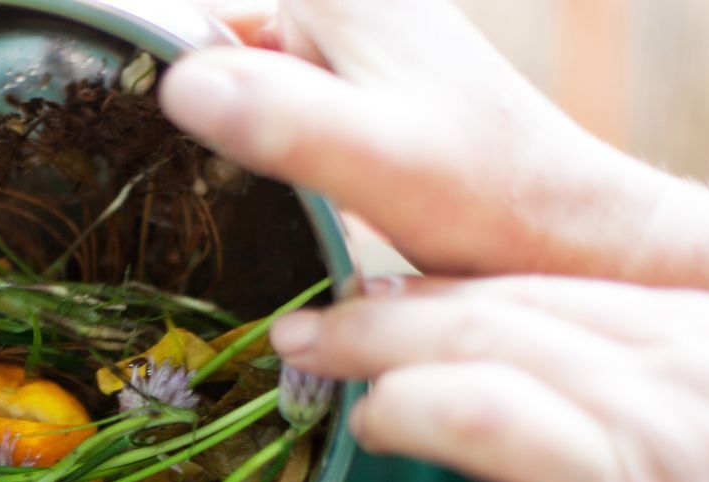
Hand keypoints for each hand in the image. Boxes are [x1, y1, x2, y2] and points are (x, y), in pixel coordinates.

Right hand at [159, 0, 671, 280]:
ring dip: (226, 142)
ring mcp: (349, 47)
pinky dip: (260, 154)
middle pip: (212, 45)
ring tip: (241, 196)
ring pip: (240, 84)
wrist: (567, 232)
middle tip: (190, 186)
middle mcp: (340, 5)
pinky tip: (273, 201)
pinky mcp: (358, 90)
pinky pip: (274, 110)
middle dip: (191, 110)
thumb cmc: (486, 199)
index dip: (155, 63)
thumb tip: (180, 83)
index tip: (140, 134)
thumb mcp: (374, 162)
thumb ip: (281, 119)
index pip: (193, 15)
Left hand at [269, 276, 708, 481]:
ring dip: (401, 408)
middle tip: (301, 336)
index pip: (527, 290)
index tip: (360, 295)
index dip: (427, 291)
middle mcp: (655, 393)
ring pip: (476, 408)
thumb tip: (556, 360)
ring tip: (365, 422)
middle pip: (480, 329)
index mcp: (690, 337)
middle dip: (373, 327)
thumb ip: (660, 364)